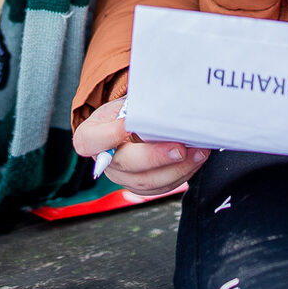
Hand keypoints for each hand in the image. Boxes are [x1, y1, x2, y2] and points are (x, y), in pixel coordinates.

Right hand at [72, 97, 208, 195]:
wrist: (128, 126)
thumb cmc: (126, 112)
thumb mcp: (124, 102)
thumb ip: (138, 106)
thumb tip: (166, 102)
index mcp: (91, 137)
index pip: (90, 141)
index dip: (108, 135)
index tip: (127, 123)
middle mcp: (104, 161)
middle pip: (126, 164)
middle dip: (156, 157)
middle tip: (179, 148)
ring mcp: (122, 177)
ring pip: (147, 182)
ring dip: (177, 169)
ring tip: (197, 153)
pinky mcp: (141, 186)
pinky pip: (162, 186)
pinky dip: (183, 174)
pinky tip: (196, 159)